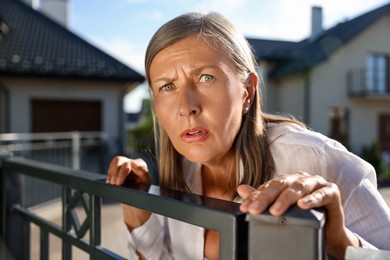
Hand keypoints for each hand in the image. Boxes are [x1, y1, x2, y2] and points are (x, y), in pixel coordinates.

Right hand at [106, 156, 151, 231]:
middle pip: (123, 160)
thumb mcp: (144, 198)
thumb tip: (138, 182)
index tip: (122, 179)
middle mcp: (136, 166)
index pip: (137, 164)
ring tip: (113, 185)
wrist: (137, 208)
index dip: (129, 170)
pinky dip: (109, 175)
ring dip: (112, 173)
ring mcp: (127, 167)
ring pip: (116, 161)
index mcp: (144, 171)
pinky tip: (110, 184)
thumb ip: (140, 189)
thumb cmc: (143, 202)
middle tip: (116, 184)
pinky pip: (111, 167)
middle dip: (117, 171)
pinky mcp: (119, 171)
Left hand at [237, 172, 359, 258]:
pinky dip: (313, 199)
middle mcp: (301, 178)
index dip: (255, 197)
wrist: (329, 232)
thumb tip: (241, 188)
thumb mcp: (281, 209)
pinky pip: (323, 194)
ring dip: (286, 198)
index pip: (268, 186)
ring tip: (275, 210)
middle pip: (281, 184)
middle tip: (255, 210)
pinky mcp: (332, 192)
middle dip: (266, 197)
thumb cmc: (304, 217)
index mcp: (287, 180)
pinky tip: (303, 205)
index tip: (244, 207)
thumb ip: (263, 198)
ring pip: (299, 187)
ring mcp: (317, 183)